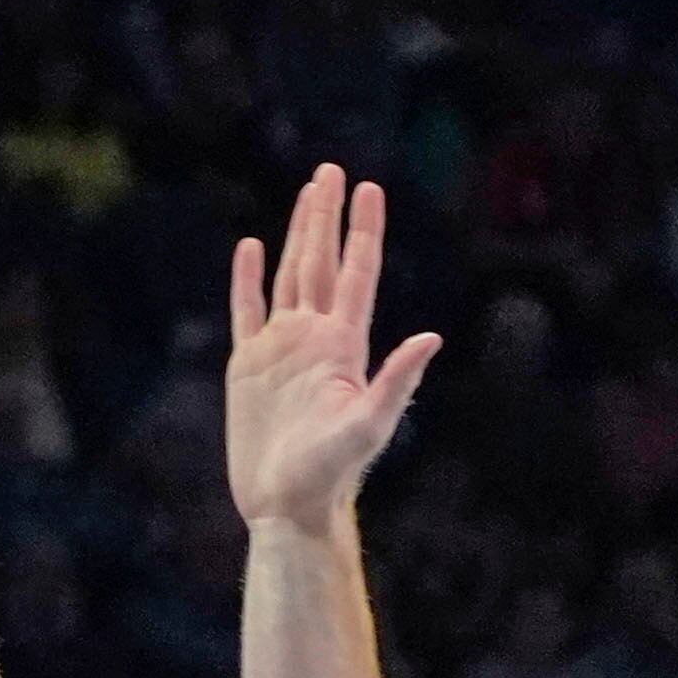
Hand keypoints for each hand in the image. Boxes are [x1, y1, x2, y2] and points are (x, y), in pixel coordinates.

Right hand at [227, 165, 442, 536]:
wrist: (289, 506)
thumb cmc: (332, 474)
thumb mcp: (369, 425)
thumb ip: (397, 380)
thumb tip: (431, 337)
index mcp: (343, 346)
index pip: (356, 274)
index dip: (363, 231)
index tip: (370, 189)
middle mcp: (314, 338)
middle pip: (322, 263)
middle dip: (327, 217)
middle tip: (333, 170)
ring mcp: (281, 350)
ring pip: (290, 277)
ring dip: (297, 235)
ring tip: (306, 196)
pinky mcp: (248, 368)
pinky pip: (246, 311)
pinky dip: (248, 279)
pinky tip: (251, 250)